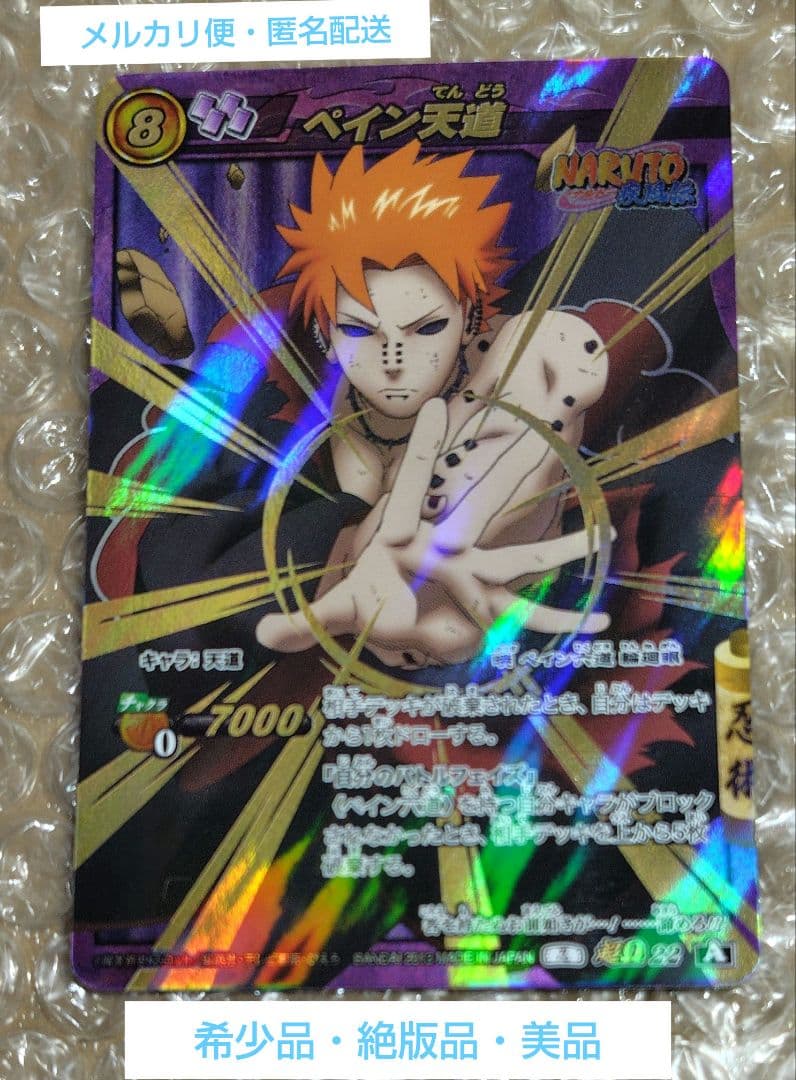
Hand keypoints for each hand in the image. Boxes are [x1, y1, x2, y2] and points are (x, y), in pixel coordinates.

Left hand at [256, 399, 610, 662]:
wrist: (392, 615)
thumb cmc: (367, 601)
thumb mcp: (338, 613)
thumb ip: (303, 622)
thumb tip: (263, 635)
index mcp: (405, 542)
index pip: (409, 491)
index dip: (419, 451)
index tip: (433, 405)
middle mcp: (446, 552)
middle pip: (480, 516)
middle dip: (502, 485)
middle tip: (531, 440)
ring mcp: (472, 579)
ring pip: (520, 565)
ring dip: (557, 553)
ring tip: (600, 540)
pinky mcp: (487, 609)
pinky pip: (531, 620)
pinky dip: (562, 626)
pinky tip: (598, 631)